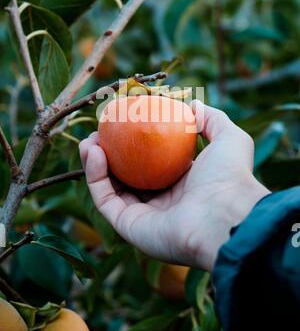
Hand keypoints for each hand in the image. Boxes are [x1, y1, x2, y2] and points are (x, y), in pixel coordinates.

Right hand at [79, 100, 268, 270]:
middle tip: (99, 133)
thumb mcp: (227, 137)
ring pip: (111, 188)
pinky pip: (106, 199)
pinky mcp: (130, 228)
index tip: (121, 123)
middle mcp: (162, 201)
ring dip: (94, 164)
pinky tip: (94, 152)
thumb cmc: (230, 176)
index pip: (151, 163)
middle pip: (126, 175)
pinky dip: (95, 176)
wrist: (227, 215)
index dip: (134, 144)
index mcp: (182, 183)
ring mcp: (144, 216)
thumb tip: (193, 103)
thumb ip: (211, 118)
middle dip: (109, 154)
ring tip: (89, 140)